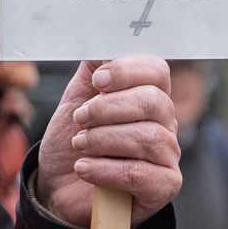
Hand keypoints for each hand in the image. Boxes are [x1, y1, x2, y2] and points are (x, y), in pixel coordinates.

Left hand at [36, 56, 180, 227]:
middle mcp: (165, 124)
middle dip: (109, 108)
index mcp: (148, 96)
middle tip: (80, 118)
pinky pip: (141, 174)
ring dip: (105, 139)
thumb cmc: (74, 141)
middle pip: (154, 102)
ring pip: (149, 138)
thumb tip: (100, 40)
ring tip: (79, 144)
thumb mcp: (77, 97)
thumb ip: (92, 68)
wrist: (59, 187)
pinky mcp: (163, 188)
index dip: (127, 71)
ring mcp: (168, 157)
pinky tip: (84, 168)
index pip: (157, 71)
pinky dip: (106, 169)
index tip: (97, 81)